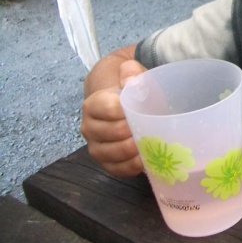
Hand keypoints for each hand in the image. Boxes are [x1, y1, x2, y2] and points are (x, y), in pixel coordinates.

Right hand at [81, 56, 145, 176]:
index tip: (141, 109)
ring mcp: (96, 147)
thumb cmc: (130, 92)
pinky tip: (146, 159)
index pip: (107, 108)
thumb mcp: (133, 77)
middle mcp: (89, 128)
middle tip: (151, 127)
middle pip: (111, 132)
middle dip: (132, 130)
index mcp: (93, 105)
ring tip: (150, 143)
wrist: (121, 107)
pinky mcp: (106, 163)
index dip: (125, 110)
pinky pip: (117, 169)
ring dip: (133, 150)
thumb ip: (131, 73)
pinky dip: (132, 166)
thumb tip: (130, 78)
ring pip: (112, 153)